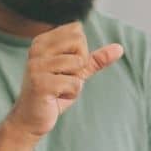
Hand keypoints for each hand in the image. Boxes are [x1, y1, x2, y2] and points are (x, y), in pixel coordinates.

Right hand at [6, 21, 123, 137]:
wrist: (31, 119)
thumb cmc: (54, 94)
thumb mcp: (76, 73)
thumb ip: (96, 59)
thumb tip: (120, 48)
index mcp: (42, 42)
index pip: (77, 31)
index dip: (80, 52)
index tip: (66, 68)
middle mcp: (37, 49)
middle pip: (79, 41)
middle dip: (80, 64)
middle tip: (64, 78)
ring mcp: (37, 66)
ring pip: (78, 63)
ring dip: (75, 81)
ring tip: (59, 89)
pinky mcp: (41, 83)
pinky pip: (75, 84)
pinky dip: (71, 94)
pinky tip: (56, 98)